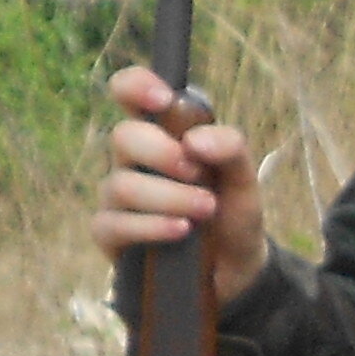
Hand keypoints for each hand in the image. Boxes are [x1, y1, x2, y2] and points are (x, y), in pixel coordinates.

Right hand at [91, 62, 267, 310]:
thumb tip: (195, 140)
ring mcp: (118, 197)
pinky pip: (112, 223)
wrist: (235, 270)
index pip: (130, 92)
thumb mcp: (244, 180)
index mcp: (163, 134)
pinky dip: (151, 226)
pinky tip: (181, 230)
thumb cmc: (232, 214)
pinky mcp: (111, 233)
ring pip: (121, 184)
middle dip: (161, 152)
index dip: (135, 85)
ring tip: (206, 209)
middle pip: (123, 136)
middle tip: (197, 173)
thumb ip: (231, 148)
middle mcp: (133, 161)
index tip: (162, 98)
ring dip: (169, 196)